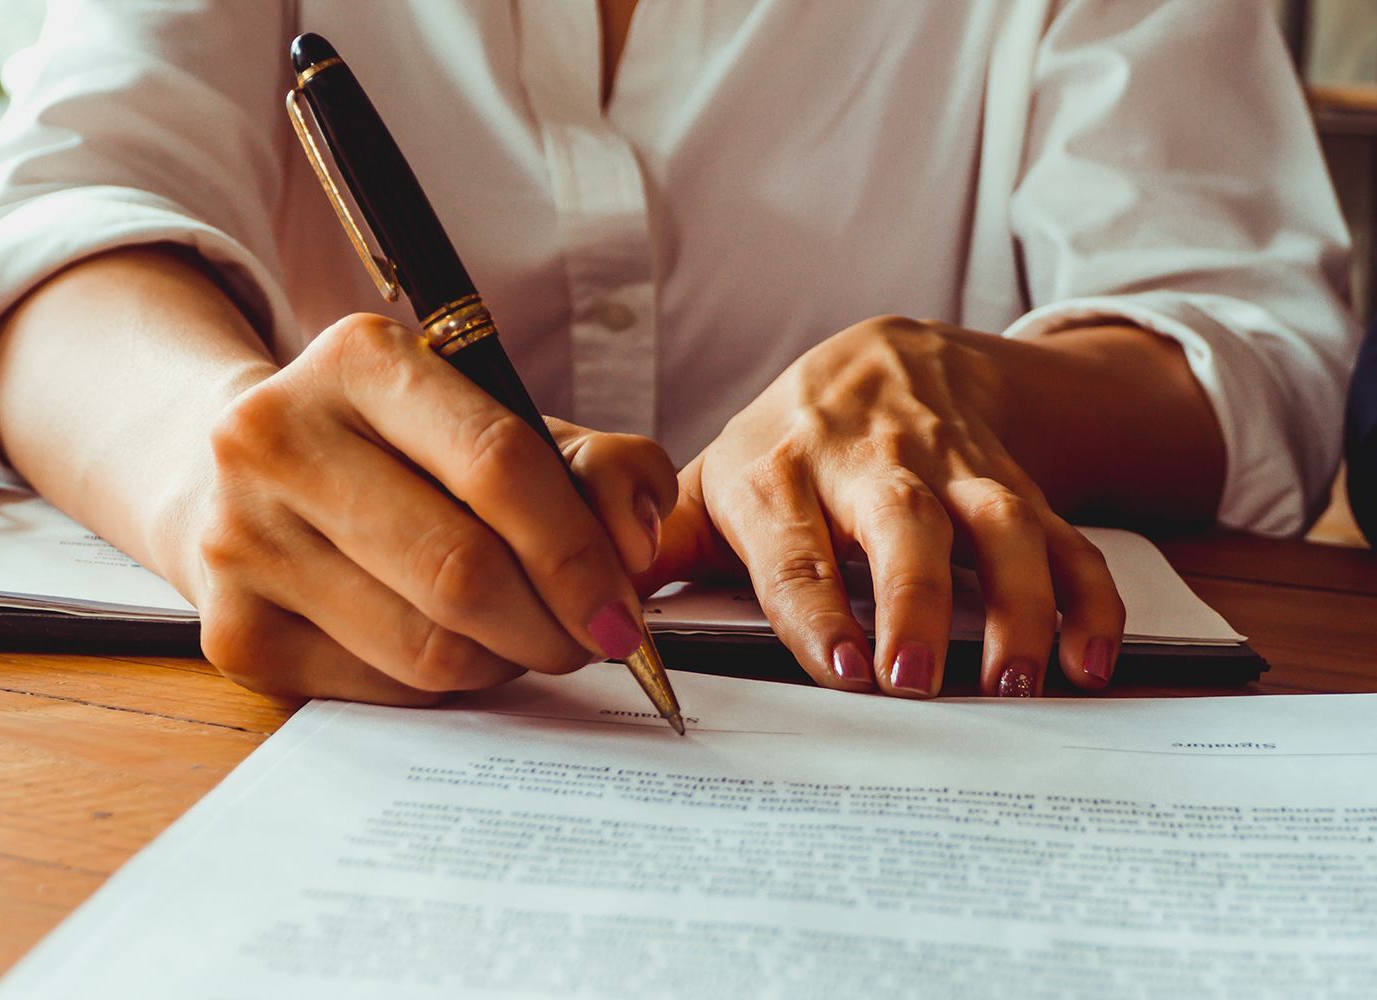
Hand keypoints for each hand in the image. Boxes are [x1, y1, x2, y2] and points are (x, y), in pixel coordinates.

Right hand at [187, 313, 676, 703]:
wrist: (248, 479)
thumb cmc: (405, 453)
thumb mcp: (507, 423)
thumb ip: (600, 467)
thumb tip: (634, 546)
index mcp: (360, 360)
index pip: (497, 464)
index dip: (579, 553)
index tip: (622, 610)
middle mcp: (277, 438)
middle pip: (462, 571)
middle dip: (554, 627)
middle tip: (590, 640)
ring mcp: (241, 538)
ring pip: (427, 647)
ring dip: (507, 661)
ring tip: (524, 637)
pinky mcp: (231, 629)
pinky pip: (383, 690)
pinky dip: (445, 686)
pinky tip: (452, 647)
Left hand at [645, 316, 1126, 698]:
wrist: (896, 359)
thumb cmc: (789, 443)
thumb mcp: (713, 478)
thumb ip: (661, 547)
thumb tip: (597, 611)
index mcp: (780, 469)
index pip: (792, 542)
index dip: (813, 604)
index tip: (837, 665)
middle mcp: (871, 463)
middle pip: (898, 522)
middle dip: (911, 599)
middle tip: (914, 680)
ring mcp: (953, 472)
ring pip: (996, 524)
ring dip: (1015, 601)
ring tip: (1018, 678)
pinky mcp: (1015, 486)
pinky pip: (1063, 537)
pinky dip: (1086, 596)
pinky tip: (1088, 658)